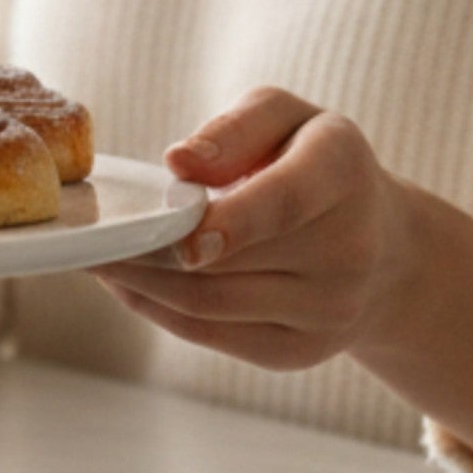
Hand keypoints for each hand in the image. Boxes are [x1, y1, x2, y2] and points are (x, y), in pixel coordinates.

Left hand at [92, 86, 419, 372]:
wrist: (386, 248)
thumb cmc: (313, 166)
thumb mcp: (287, 119)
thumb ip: (236, 130)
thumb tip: (180, 162)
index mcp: (342, 175)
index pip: (284, 202)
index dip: (230, 222)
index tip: (181, 235)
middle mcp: (348, 251)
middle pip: (227, 260)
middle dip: (149, 248)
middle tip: (87, 233)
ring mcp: (327, 311)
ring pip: (207, 303)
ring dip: (138, 281)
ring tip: (94, 255)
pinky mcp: (298, 352)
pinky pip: (208, 334)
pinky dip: (155, 308)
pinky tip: (125, 282)